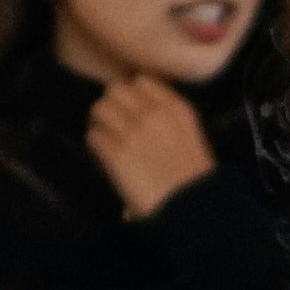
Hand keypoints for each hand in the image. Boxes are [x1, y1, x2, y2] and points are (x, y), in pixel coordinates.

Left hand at [89, 71, 219, 218]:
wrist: (192, 208)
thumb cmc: (196, 183)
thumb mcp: (192, 142)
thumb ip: (169, 127)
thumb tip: (145, 125)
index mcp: (176, 109)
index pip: (141, 82)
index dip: (131, 96)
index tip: (129, 110)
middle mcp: (153, 113)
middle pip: (115, 90)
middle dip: (111, 105)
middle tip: (111, 124)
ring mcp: (133, 130)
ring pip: (99, 108)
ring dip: (99, 122)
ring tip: (104, 138)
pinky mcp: (115, 152)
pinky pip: (93, 136)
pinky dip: (95, 145)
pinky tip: (102, 156)